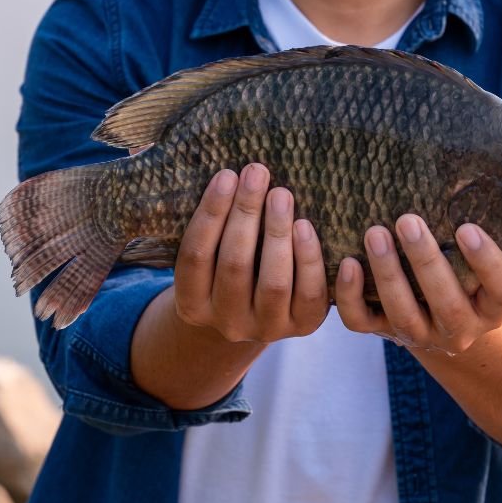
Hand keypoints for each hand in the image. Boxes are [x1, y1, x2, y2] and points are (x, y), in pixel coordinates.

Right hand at [171, 163, 328, 344]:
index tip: (227, 175)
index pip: (195, 255)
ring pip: (273, 281)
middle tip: (257, 174)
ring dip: (277, 232)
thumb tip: (230, 174)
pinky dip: (308, 258)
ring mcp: (266, 328)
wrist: (254, 314)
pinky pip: (309, 293)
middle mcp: (227, 322)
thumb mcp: (211, 256)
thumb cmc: (228, 267)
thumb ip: (212, 226)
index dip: (211, 213)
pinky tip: (304, 226)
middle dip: (246, 213)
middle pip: (234, 265)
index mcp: (192, 305)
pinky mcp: (302, 326)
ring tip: (281, 194)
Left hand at [334, 214, 501, 354]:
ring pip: (403, 314)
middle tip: (408, 221)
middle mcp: (460, 329)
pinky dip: (350, 296)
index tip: (466, 228)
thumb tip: (469, 178)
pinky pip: (362, 322)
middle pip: (447, 304)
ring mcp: (422, 336)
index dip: (487, 262)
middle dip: (425, 261)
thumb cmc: (465, 274)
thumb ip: (478, 235)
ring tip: (375, 234)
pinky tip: (348, 263)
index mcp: (492, 308)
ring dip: (388, 273)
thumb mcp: (482, 263)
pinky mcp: (386, 333)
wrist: (441, 325)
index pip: (501, 289)